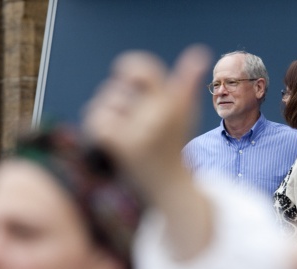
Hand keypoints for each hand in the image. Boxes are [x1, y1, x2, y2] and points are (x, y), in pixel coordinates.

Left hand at [83, 45, 211, 182]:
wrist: (169, 186)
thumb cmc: (174, 144)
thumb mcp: (184, 112)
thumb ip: (186, 82)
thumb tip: (199, 53)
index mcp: (172, 101)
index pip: (142, 69)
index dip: (129, 66)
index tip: (124, 74)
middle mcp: (157, 114)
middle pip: (117, 88)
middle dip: (118, 98)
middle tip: (129, 116)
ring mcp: (140, 131)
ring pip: (105, 105)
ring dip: (108, 115)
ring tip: (123, 130)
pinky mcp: (124, 147)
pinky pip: (97, 121)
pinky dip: (99, 128)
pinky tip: (110, 139)